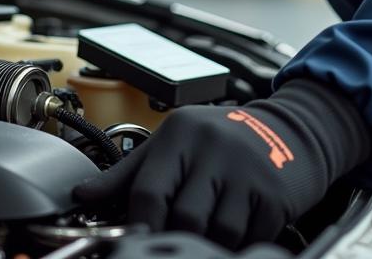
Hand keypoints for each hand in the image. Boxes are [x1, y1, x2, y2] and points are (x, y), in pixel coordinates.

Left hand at [73, 80, 368, 249]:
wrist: (290, 129)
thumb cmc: (223, 137)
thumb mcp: (174, 142)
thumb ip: (128, 171)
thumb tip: (81, 193)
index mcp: (182, 132)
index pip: (149, 191)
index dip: (140, 224)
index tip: (138, 239)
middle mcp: (215, 147)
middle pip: (182, 217)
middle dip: (178, 234)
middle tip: (180, 235)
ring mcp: (248, 171)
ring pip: (216, 233)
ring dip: (212, 239)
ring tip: (213, 223)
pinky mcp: (276, 195)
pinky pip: (249, 238)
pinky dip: (241, 241)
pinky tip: (241, 223)